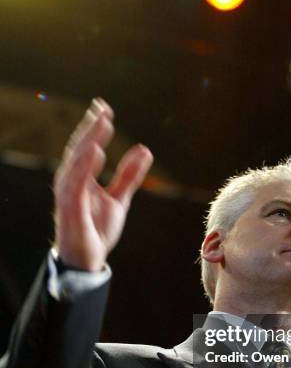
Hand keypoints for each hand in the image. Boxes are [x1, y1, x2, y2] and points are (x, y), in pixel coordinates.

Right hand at [54, 98, 152, 270]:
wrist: (88, 260)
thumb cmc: (97, 229)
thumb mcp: (119, 199)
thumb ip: (129, 176)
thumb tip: (144, 149)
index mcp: (80, 178)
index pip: (86, 147)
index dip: (95, 128)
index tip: (106, 109)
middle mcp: (71, 182)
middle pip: (79, 148)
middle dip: (90, 127)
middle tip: (103, 107)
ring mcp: (69, 194)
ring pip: (76, 161)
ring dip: (88, 140)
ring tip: (101, 122)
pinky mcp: (70, 208)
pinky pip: (76, 183)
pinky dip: (84, 166)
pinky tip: (95, 151)